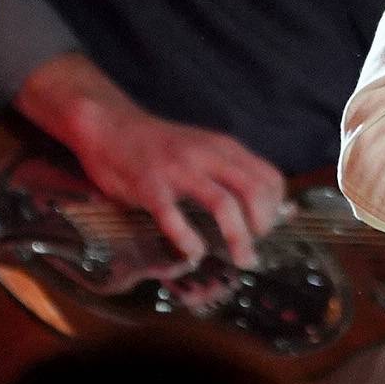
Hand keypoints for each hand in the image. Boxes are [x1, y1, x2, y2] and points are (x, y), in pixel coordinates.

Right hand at [18, 53, 290, 267]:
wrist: (109, 124)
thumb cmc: (159, 147)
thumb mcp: (203, 150)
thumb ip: (230, 172)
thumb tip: (264, 205)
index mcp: (224, 147)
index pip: (270, 177)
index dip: (276, 208)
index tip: (268, 229)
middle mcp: (207, 155)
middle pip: (253, 191)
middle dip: (263, 226)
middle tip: (256, 249)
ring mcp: (178, 169)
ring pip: (222, 204)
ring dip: (237, 237)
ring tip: (240, 259)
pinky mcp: (149, 185)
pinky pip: (174, 217)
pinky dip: (189, 240)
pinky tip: (194, 254)